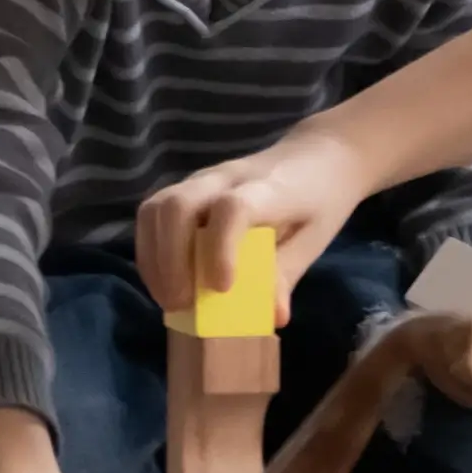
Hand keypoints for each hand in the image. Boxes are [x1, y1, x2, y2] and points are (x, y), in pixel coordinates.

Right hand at [138, 131, 376, 317]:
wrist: (318, 155)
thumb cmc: (320, 200)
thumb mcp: (314, 240)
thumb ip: (286, 274)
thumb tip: (271, 317)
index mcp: (269, 190)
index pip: (233, 209)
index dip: (220, 249)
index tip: (222, 289)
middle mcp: (228, 177)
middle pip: (178, 204)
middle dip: (171, 261)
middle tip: (182, 305)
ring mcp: (203, 179)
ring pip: (156, 207)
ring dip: (153, 258)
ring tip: (168, 298)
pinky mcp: (189, 187)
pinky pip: (154, 213)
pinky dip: (151, 251)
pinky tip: (164, 281)